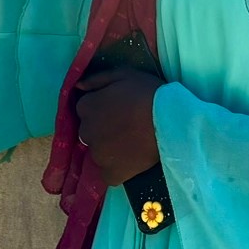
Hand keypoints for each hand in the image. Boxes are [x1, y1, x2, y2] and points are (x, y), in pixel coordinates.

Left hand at [74, 67, 162, 185]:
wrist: (171, 121)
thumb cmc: (148, 93)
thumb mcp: (123, 75)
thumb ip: (97, 79)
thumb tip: (78, 87)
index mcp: (86, 107)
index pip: (85, 109)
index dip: (102, 109)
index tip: (119, 110)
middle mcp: (86, 132)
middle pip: (89, 132)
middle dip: (103, 129)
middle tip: (126, 127)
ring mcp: (98, 154)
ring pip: (99, 152)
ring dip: (110, 149)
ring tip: (132, 144)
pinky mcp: (111, 173)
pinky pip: (108, 173)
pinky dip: (117, 169)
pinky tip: (131, 160)